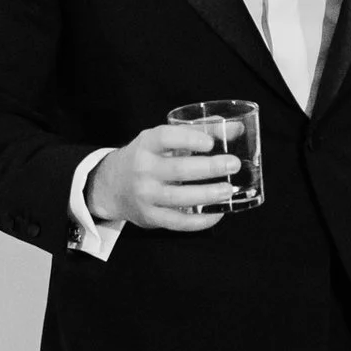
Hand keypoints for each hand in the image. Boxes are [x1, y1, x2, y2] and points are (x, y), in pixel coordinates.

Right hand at [87, 122, 242, 232]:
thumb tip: (239, 128)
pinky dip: (200, 220)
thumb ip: (198, 132)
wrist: (112, 187)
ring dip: (207, 194)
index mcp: (146, 144)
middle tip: (233, 164)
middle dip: (209, 167)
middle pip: (178, 169)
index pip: (165, 137)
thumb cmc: (147, 159)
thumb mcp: (163, 141)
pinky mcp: (150, 217)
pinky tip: (217, 213)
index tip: (210, 142)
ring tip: (228, 190)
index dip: (189, 139)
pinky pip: (178, 222)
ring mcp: (146, 195)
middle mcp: (143, 169)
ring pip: (179, 198)